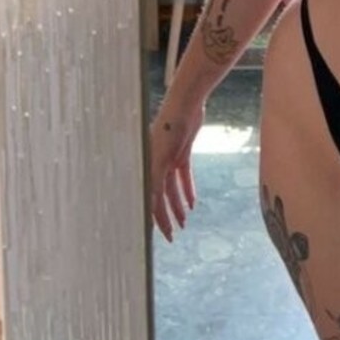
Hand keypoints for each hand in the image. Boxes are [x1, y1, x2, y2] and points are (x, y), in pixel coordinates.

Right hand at [150, 96, 204, 241]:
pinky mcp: (181, 152)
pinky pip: (183, 176)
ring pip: (173, 188)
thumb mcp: (162, 154)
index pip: (150, 198)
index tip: (158, 235)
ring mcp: (168, 158)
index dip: (155, 217)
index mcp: (148, 165)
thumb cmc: (170, 125)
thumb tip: (150, 203)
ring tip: (184, 222)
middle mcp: (155, 164)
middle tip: (173, 236)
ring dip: (178, 205)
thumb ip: (155, 178)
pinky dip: (187, 189)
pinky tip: (192, 203)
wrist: (186, 103)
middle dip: (166, 217)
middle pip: (160, 196)